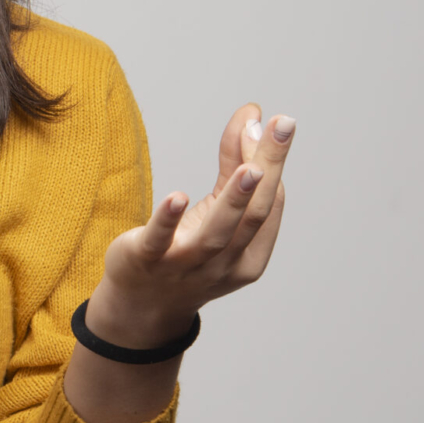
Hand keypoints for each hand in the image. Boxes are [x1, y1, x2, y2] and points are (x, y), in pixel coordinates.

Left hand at [87, 103, 295, 345]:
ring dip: (235, 200)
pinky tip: (177, 197)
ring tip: (250, 167)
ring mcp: (186, 265)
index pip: (269, 207)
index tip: (276, 122)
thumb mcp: (216, 210)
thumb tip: (253, 117)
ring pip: (217, 233)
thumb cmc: (188, 250)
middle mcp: (223, 265)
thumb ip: (233, 166)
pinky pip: (161, 241)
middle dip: (268, 170)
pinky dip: (169, 220)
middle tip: (281, 126)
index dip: (272, 163)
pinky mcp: (147, 261)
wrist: (142, 305)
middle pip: (252, 215)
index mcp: (249, 256)